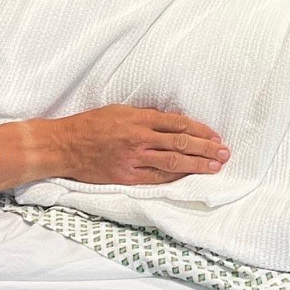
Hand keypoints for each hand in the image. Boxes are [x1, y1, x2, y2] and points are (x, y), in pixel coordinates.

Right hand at [50, 105, 227, 186]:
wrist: (64, 145)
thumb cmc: (92, 125)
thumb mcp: (121, 111)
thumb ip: (146, 116)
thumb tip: (171, 120)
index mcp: (140, 119)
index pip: (179, 123)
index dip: (201, 129)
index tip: (216, 135)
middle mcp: (140, 138)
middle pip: (181, 142)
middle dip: (206, 148)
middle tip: (225, 152)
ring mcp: (134, 160)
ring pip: (173, 162)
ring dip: (197, 164)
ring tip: (215, 166)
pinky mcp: (126, 177)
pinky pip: (156, 178)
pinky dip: (175, 177)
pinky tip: (189, 177)